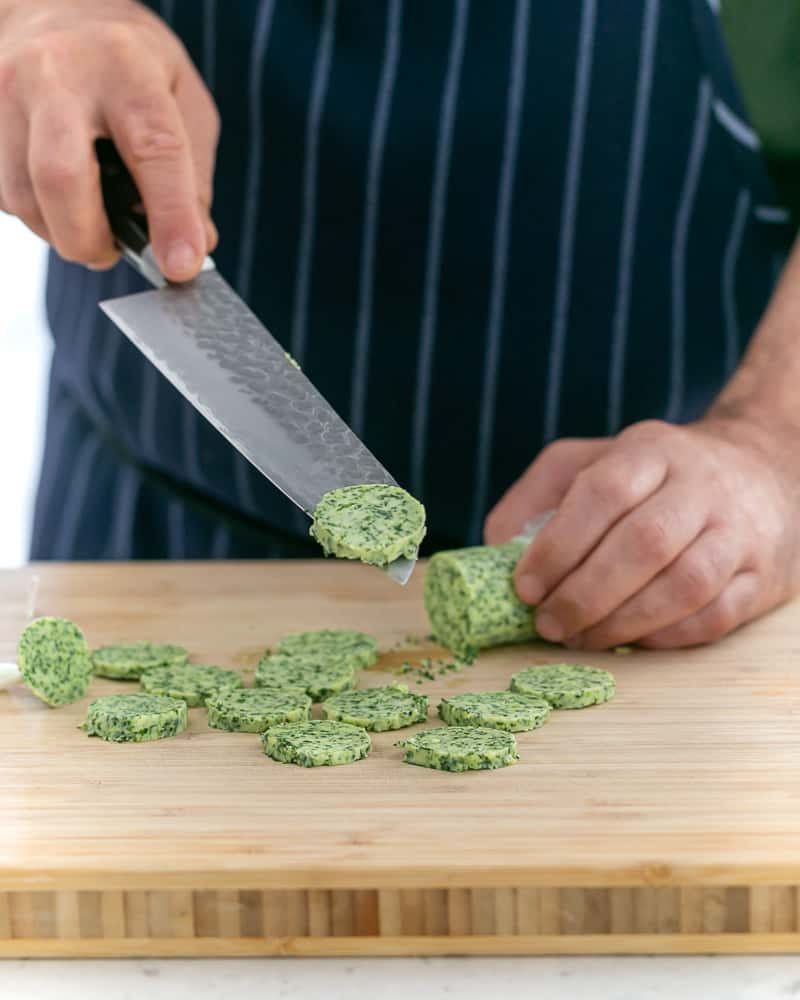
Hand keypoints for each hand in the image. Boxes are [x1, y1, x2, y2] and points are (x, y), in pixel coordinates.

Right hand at [0, 0, 218, 279]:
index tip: (181, 266)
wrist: (55, 8)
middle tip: (112, 251)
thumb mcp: (183, 99)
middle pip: (61, 178)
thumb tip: (195, 245)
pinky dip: (37, 213)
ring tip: (89, 223)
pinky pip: (3, 194)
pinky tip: (59, 196)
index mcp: (126, 67)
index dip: (170, 216)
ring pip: (23, 196)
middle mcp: (58, 74)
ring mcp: (7, 92)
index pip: (153, 150)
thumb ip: (195, 177)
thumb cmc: (129, 64)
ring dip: (61, 232)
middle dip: (90, 238)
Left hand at [485, 419, 799, 648]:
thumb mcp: (589, 460)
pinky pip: (714, 616)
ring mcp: (739, 531)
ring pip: (685, 584)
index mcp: (651, 450)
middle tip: (547, 624)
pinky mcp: (761, 576)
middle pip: (644, 543)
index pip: (603, 492)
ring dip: (622, 623)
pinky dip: (665, 637)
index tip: (525, 587)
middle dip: (585, 594)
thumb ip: (536, 495)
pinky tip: (630, 641)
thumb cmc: (654, 476)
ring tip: (581, 639)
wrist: (760, 473)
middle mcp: (701, 485)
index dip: (558, 545)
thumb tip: (494, 545)